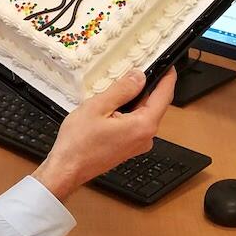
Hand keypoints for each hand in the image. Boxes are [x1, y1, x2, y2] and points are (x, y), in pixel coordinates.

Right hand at [33, 68, 177, 202]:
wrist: (66, 169)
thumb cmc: (78, 143)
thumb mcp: (98, 107)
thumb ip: (122, 90)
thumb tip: (138, 77)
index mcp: (143, 126)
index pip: (164, 96)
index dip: (167, 77)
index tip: (169, 65)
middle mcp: (145, 137)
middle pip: (153, 104)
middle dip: (145, 87)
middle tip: (132, 71)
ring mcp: (138, 144)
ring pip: (142, 114)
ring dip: (132, 101)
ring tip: (113, 90)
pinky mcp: (129, 147)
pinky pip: (134, 124)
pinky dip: (126, 112)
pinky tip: (109, 108)